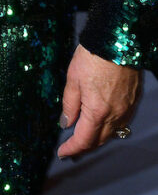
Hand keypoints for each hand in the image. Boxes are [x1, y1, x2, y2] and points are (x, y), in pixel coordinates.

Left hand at [57, 43, 140, 158]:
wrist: (115, 42)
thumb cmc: (92, 57)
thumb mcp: (72, 80)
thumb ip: (69, 104)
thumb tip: (66, 123)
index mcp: (97, 111)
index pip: (84, 140)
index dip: (72, 149)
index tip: (62, 153)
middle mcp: (115, 114)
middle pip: (99, 140)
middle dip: (84, 145)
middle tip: (71, 146)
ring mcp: (126, 109)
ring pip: (111, 132)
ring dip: (97, 137)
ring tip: (83, 134)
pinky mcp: (132, 101)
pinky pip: (121, 121)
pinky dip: (109, 126)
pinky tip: (100, 120)